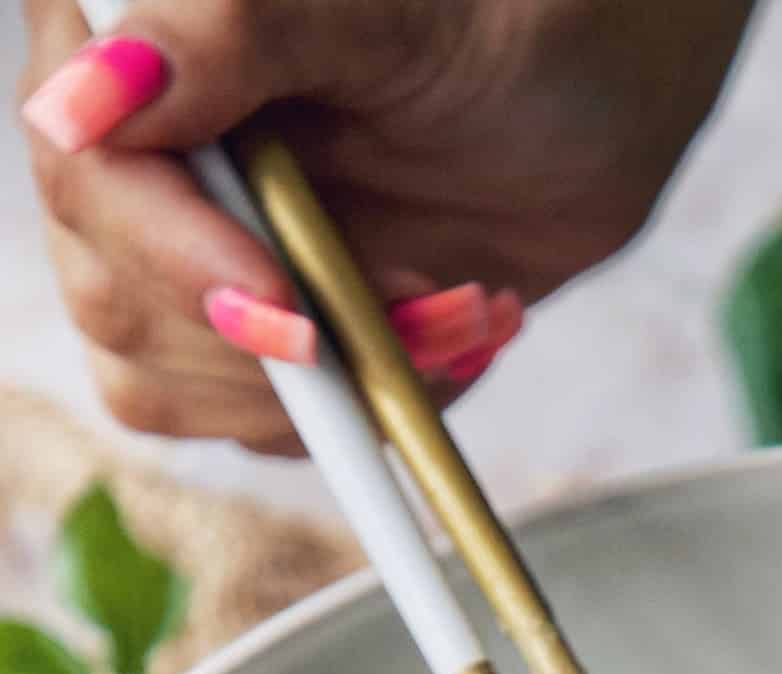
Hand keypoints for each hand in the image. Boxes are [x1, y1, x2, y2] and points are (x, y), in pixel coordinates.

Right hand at [20, 0, 751, 451]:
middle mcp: (151, 153)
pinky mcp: (276, 325)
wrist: (607, 91)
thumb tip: (74, 107)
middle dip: (271, 339)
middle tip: (410, 294)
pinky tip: (455, 329)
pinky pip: (272, 424)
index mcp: (141, 42)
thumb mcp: (377, 10)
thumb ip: (219, 35)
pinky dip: (372, 408)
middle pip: (118, 301)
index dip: (174, 261)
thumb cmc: (509, 16)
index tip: (289, 314)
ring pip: (175, 385)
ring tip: (452, 306)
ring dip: (331, 386)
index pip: (89, 178)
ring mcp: (206, 248)